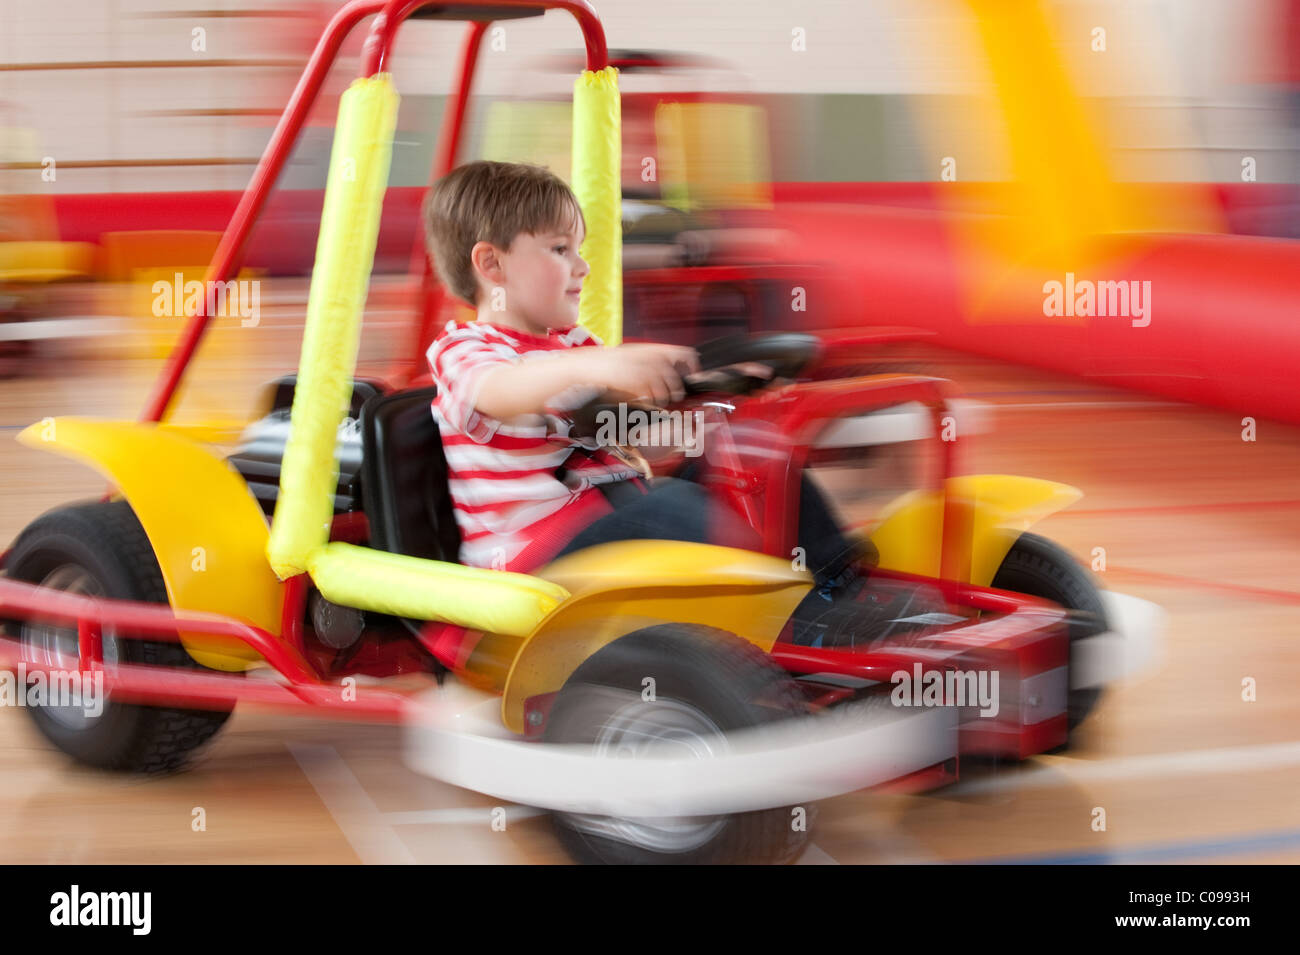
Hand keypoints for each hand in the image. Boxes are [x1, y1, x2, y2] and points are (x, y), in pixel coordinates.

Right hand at [584, 343, 699, 405]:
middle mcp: (649, 357)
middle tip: (675, 395)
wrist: (589, 365)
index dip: (692, 366)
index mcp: (651, 349)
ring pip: (663, 387)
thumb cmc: (611, 362)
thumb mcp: (635, 354)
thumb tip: (673, 371)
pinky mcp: (633, 382)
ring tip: (659, 399)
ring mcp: (641, 369)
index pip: (683, 354)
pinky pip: (650, 395)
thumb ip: (653, 360)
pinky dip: (651, 400)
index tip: (692, 375)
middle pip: (674, 376)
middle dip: (676, 388)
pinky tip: (647, 400)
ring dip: (664, 396)